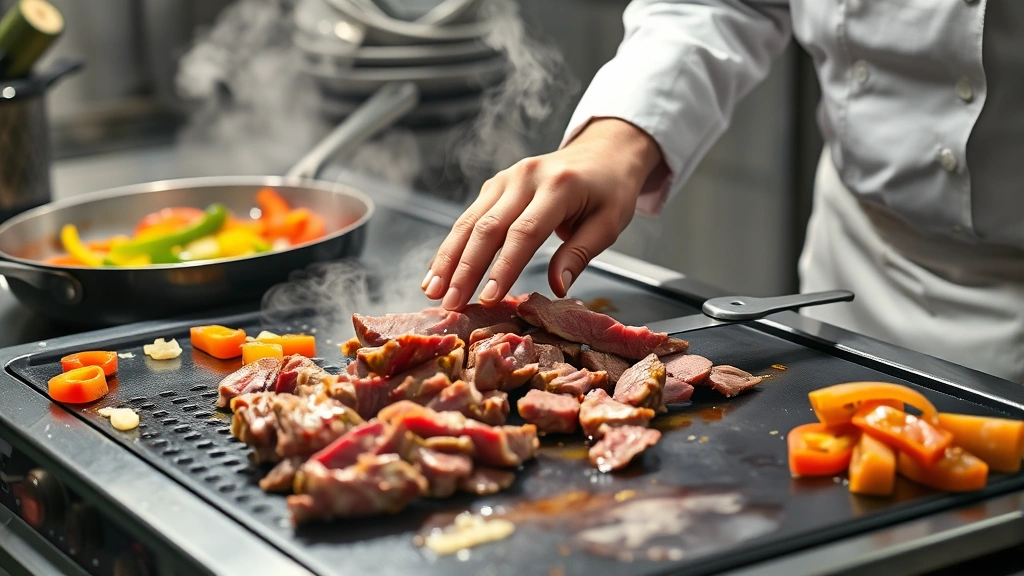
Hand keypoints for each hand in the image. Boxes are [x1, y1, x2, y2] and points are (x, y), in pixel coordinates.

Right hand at [421, 118, 663, 309]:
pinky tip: (438, 271)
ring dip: (448, 258)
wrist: (603, 151)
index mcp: (558, 186)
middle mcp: (525, 178)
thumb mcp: (608, 223)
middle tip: (451, 303)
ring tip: (432, 291)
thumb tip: (557, 288)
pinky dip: (452, 245)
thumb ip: (579, 254)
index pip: (524, 232)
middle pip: (487, 227)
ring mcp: (506, 178)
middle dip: (465, 269)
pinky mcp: (495, 185)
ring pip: (469, 221)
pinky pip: (469, 217)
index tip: (489, 299)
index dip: (504, 267)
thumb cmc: (610, 191)